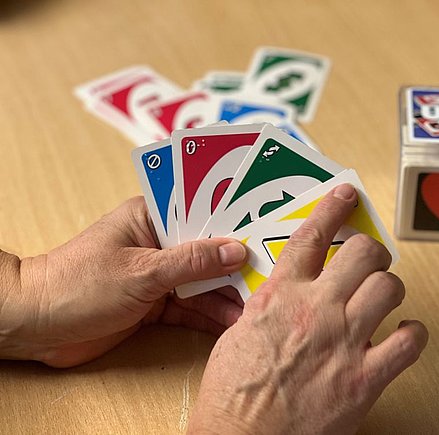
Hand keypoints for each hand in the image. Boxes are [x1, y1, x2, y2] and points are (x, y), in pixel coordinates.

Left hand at [1, 197, 247, 367]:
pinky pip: (191, 307)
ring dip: (227, 293)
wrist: (35, 326)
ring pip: (203, 281)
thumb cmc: (80, 284)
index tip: (267, 228)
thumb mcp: (142, 270)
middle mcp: (159, 243)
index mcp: (151, 217)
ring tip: (259, 302)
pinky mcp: (155, 303)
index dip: (234, 220)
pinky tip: (233, 320)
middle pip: (208, 250)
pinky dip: (210, 315)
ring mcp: (159, 274)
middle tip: (272, 271)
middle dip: (237, 263)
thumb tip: (237, 251)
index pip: (202, 213)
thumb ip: (192, 262)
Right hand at [189, 184, 427, 433]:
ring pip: (390, 287)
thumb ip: (269, 305)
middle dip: (371, 251)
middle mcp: (317, 310)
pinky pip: (411, 342)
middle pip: (364, 253)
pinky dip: (413, 335)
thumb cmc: (232, 392)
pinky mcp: (365, 378)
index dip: (333, 208)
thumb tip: (289, 292)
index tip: (346, 195)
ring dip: (390, 288)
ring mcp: (345, 342)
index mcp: (281, 296)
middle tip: (369, 260)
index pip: (312, 236)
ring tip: (383, 297)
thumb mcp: (239, 332)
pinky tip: (404, 335)